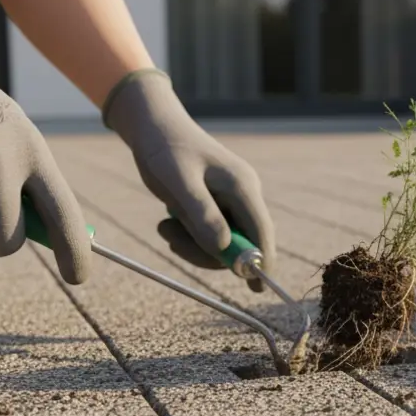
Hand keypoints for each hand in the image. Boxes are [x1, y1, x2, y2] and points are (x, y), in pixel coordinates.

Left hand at [102, 69, 275, 288]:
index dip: (261, 261)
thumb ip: (201, 213)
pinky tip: (169, 224)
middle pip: (242, 242)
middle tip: (173, 244)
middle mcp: (242, 194)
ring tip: (164, 229)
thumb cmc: (165, 149)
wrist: (153, 127)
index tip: (258, 288)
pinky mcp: (216, 204)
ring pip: (223, 242)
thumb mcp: (178, 181)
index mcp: (242, 186)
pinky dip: (190, 237)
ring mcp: (230, 200)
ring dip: (194, 245)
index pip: (262, 231)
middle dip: (209, 253)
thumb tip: (223, 248)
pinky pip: (211, 234)